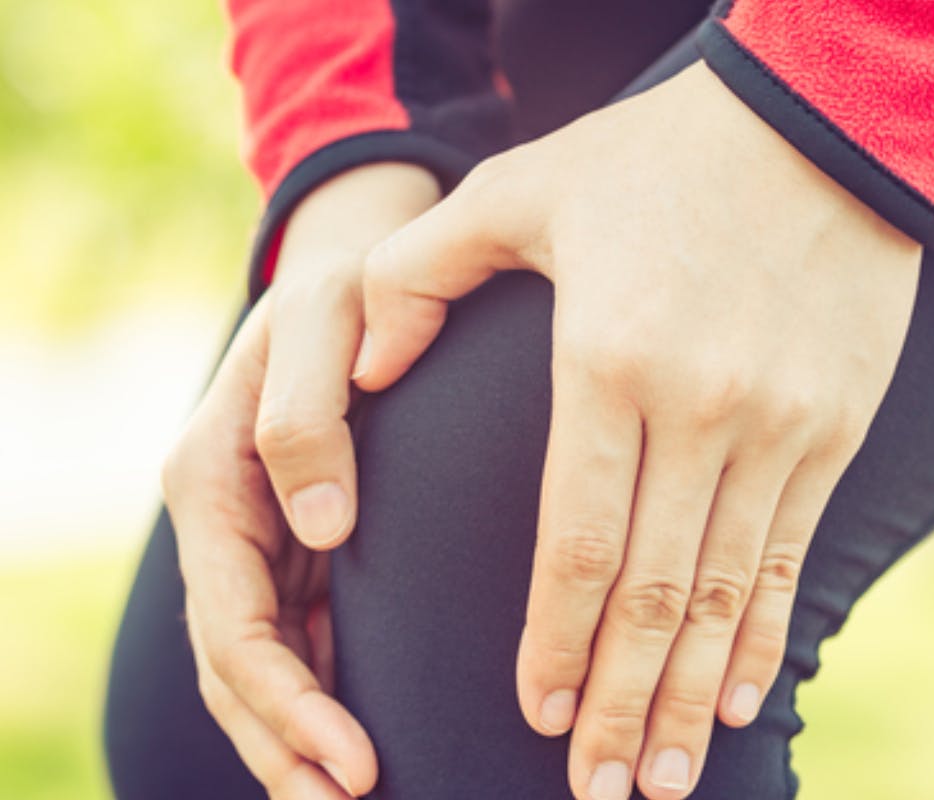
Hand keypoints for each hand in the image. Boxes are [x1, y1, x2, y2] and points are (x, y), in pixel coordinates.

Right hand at [162, 163, 439, 798]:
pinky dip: (316, 695)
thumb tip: (323, 524)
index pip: (236, 621)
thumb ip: (307, 414)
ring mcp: (255, 536)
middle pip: (239, 662)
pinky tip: (356, 739)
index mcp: (211, 477)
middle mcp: (223, 520)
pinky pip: (294, 634)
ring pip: (260, 661)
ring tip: (351, 796)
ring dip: (295, 738)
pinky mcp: (294, 542)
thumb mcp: (323, 319)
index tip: (354, 760)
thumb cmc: (345, 287)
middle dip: (287, 744)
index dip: (287, 702)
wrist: (356, 273)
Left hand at [355, 64, 920, 798]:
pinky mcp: (834, 427)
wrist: (821, 125)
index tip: (534, 712)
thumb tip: (365, 364)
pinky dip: (765, 634)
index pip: (574, 540)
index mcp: (611, 360)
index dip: (552, 639)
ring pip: (725, 593)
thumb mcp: (523, 186)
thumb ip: (422, 272)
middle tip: (598, 792)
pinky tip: (744, 698)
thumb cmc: (659, 157)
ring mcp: (779, 426)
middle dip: (619, 703)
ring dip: (692, 696)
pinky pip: (794, 553)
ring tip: (667, 780)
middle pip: (651, 592)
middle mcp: (701, 410)